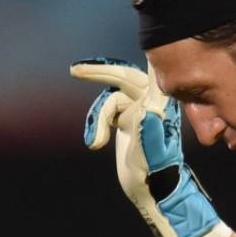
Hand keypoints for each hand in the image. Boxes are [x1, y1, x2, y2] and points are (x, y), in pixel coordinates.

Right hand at [70, 58, 219, 236]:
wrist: (154, 193)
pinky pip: (107, 111)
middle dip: (100, 73)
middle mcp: (151, 106)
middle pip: (125, 78)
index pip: (150, 76)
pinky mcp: (127, 122)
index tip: (138, 43)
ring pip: (111, 99)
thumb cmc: (157, 177)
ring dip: (97, 118)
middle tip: (74, 71)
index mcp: (160, 108)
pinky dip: (97, 125)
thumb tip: (144, 110)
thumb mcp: (152, 159)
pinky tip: (95, 144)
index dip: (142, 60)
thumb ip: (149, 134)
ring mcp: (139, 113)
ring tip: (95, 144)